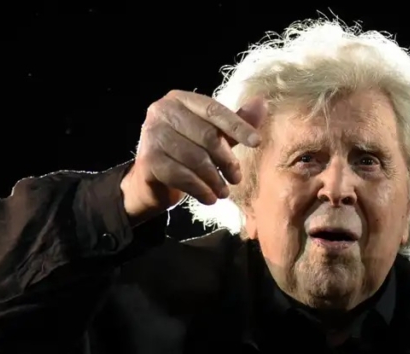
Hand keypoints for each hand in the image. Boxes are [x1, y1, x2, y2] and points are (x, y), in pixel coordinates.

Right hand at [121, 91, 266, 222]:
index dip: (238, 126)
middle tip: (236, 178)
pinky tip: (209, 198)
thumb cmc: (185, 153)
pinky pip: (182, 175)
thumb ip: (234, 122)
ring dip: (215, 179)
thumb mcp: (212, 135)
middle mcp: (162, 111)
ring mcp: (152, 135)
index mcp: (179, 99)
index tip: (257, 142)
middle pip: (207, 135)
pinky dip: (200, 189)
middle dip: (227, 160)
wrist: (151, 182)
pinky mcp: (147, 160)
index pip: (214, 110)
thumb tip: (262, 103)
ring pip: (196, 158)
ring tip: (224, 192)